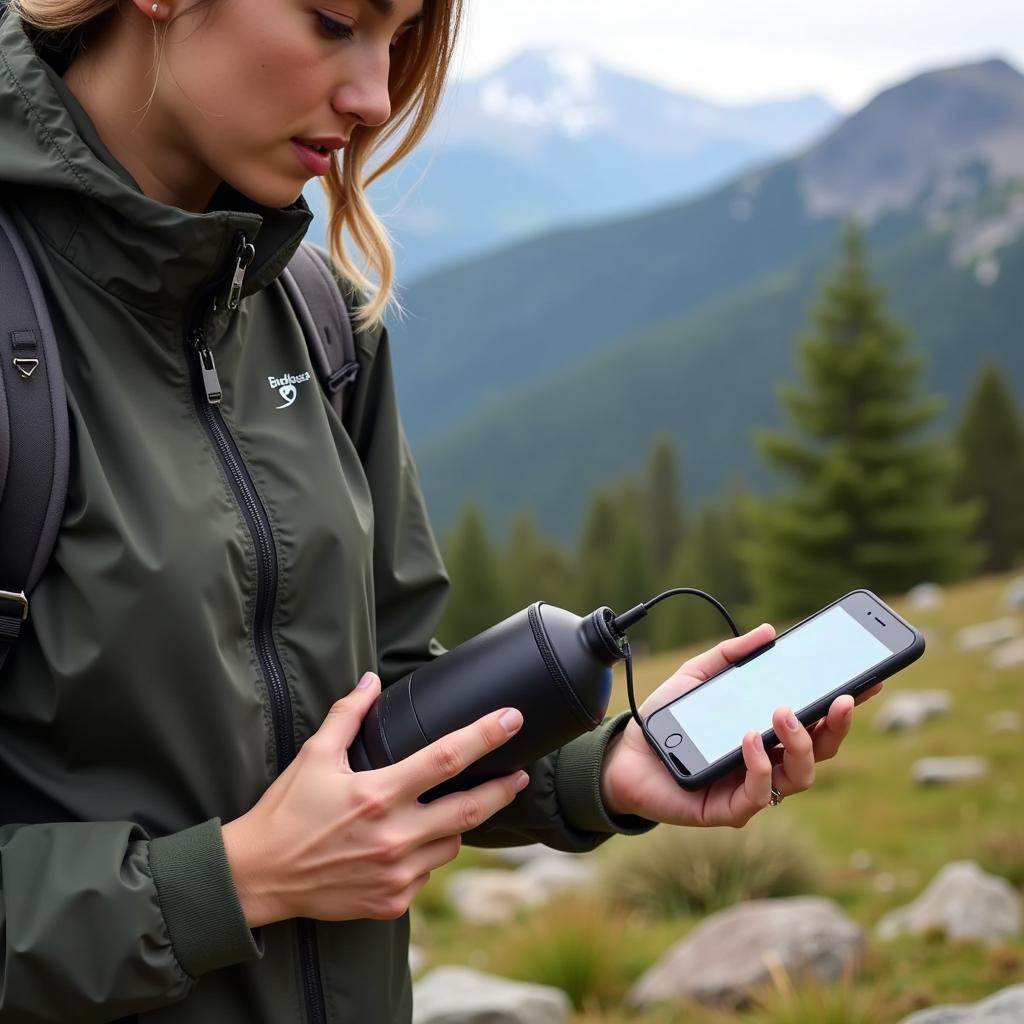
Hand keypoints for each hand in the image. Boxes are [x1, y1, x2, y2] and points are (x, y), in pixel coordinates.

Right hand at [222, 674, 528, 926]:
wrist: (258, 877)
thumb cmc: (285, 811)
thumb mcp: (314, 756)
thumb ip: (347, 715)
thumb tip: (370, 680)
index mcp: (378, 794)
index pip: (447, 758)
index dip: (485, 735)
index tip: (512, 719)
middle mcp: (393, 836)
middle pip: (471, 809)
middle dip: (503, 789)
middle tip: (521, 774)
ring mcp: (395, 874)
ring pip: (453, 844)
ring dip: (456, 825)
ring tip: (444, 810)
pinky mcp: (391, 901)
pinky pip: (427, 873)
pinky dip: (426, 856)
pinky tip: (406, 846)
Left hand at [600, 624, 882, 827]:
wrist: (623, 753)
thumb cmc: (668, 718)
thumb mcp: (698, 675)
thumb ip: (730, 654)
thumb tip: (768, 631)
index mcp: (769, 733)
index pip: (817, 721)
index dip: (844, 705)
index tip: (869, 679)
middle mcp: (769, 763)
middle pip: (821, 751)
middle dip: (837, 725)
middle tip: (840, 697)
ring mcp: (752, 789)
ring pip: (800, 777)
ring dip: (801, 743)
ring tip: (784, 711)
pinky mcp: (729, 810)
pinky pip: (760, 795)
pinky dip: (761, 764)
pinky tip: (750, 737)